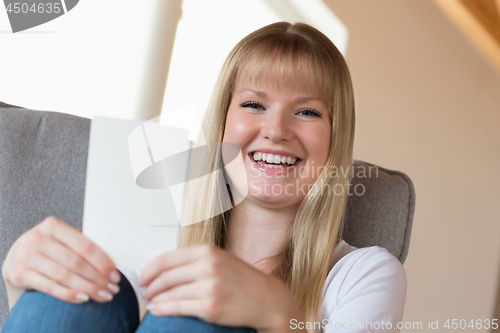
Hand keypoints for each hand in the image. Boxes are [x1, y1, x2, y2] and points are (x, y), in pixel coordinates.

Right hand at [1, 216, 120, 307]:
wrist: (17, 255)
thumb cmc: (51, 246)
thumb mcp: (64, 239)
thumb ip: (83, 244)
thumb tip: (113, 261)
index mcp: (53, 225)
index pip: (85, 246)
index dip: (103, 262)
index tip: (115, 275)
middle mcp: (38, 238)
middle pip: (76, 262)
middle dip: (98, 278)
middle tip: (112, 289)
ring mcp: (27, 256)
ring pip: (65, 276)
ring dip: (88, 288)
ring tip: (103, 295)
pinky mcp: (20, 273)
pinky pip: (50, 287)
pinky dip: (69, 294)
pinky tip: (84, 298)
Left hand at [141, 244, 304, 331]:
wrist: (266, 299)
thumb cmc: (242, 280)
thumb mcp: (220, 260)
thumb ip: (195, 260)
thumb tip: (164, 268)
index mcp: (207, 251)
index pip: (166, 259)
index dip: (149, 269)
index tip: (143, 277)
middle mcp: (207, 266)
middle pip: (165, 277)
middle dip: (150, 286)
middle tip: (145, 292)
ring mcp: (209, 287)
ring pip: (170, 293)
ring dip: (155, 299)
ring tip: (151, 302)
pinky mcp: (211, 307)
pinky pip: (178, 308)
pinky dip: (163, 309)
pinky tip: (158, 310)